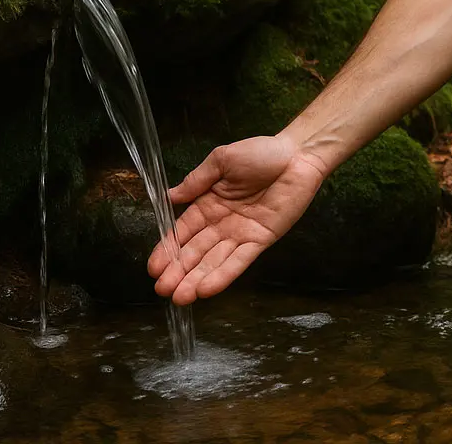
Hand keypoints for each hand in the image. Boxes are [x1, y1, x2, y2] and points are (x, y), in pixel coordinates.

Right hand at [147, 134, 328, 304]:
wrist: (298, 156)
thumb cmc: (261, 153)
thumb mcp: (222, 160)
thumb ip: (197, 181)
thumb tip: (169, 196)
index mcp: (208, 204)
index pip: (183, 231)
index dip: (168, 250)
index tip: (153, 268)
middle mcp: (221, 223)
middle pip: (195, 251)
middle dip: (178, 271)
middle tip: (162, 290)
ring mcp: (240, 234)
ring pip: (214, 261)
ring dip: (196, 279)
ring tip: (180, 297)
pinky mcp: (261, 241)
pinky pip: (240, 260)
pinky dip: (224, 275)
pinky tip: (206, 289)